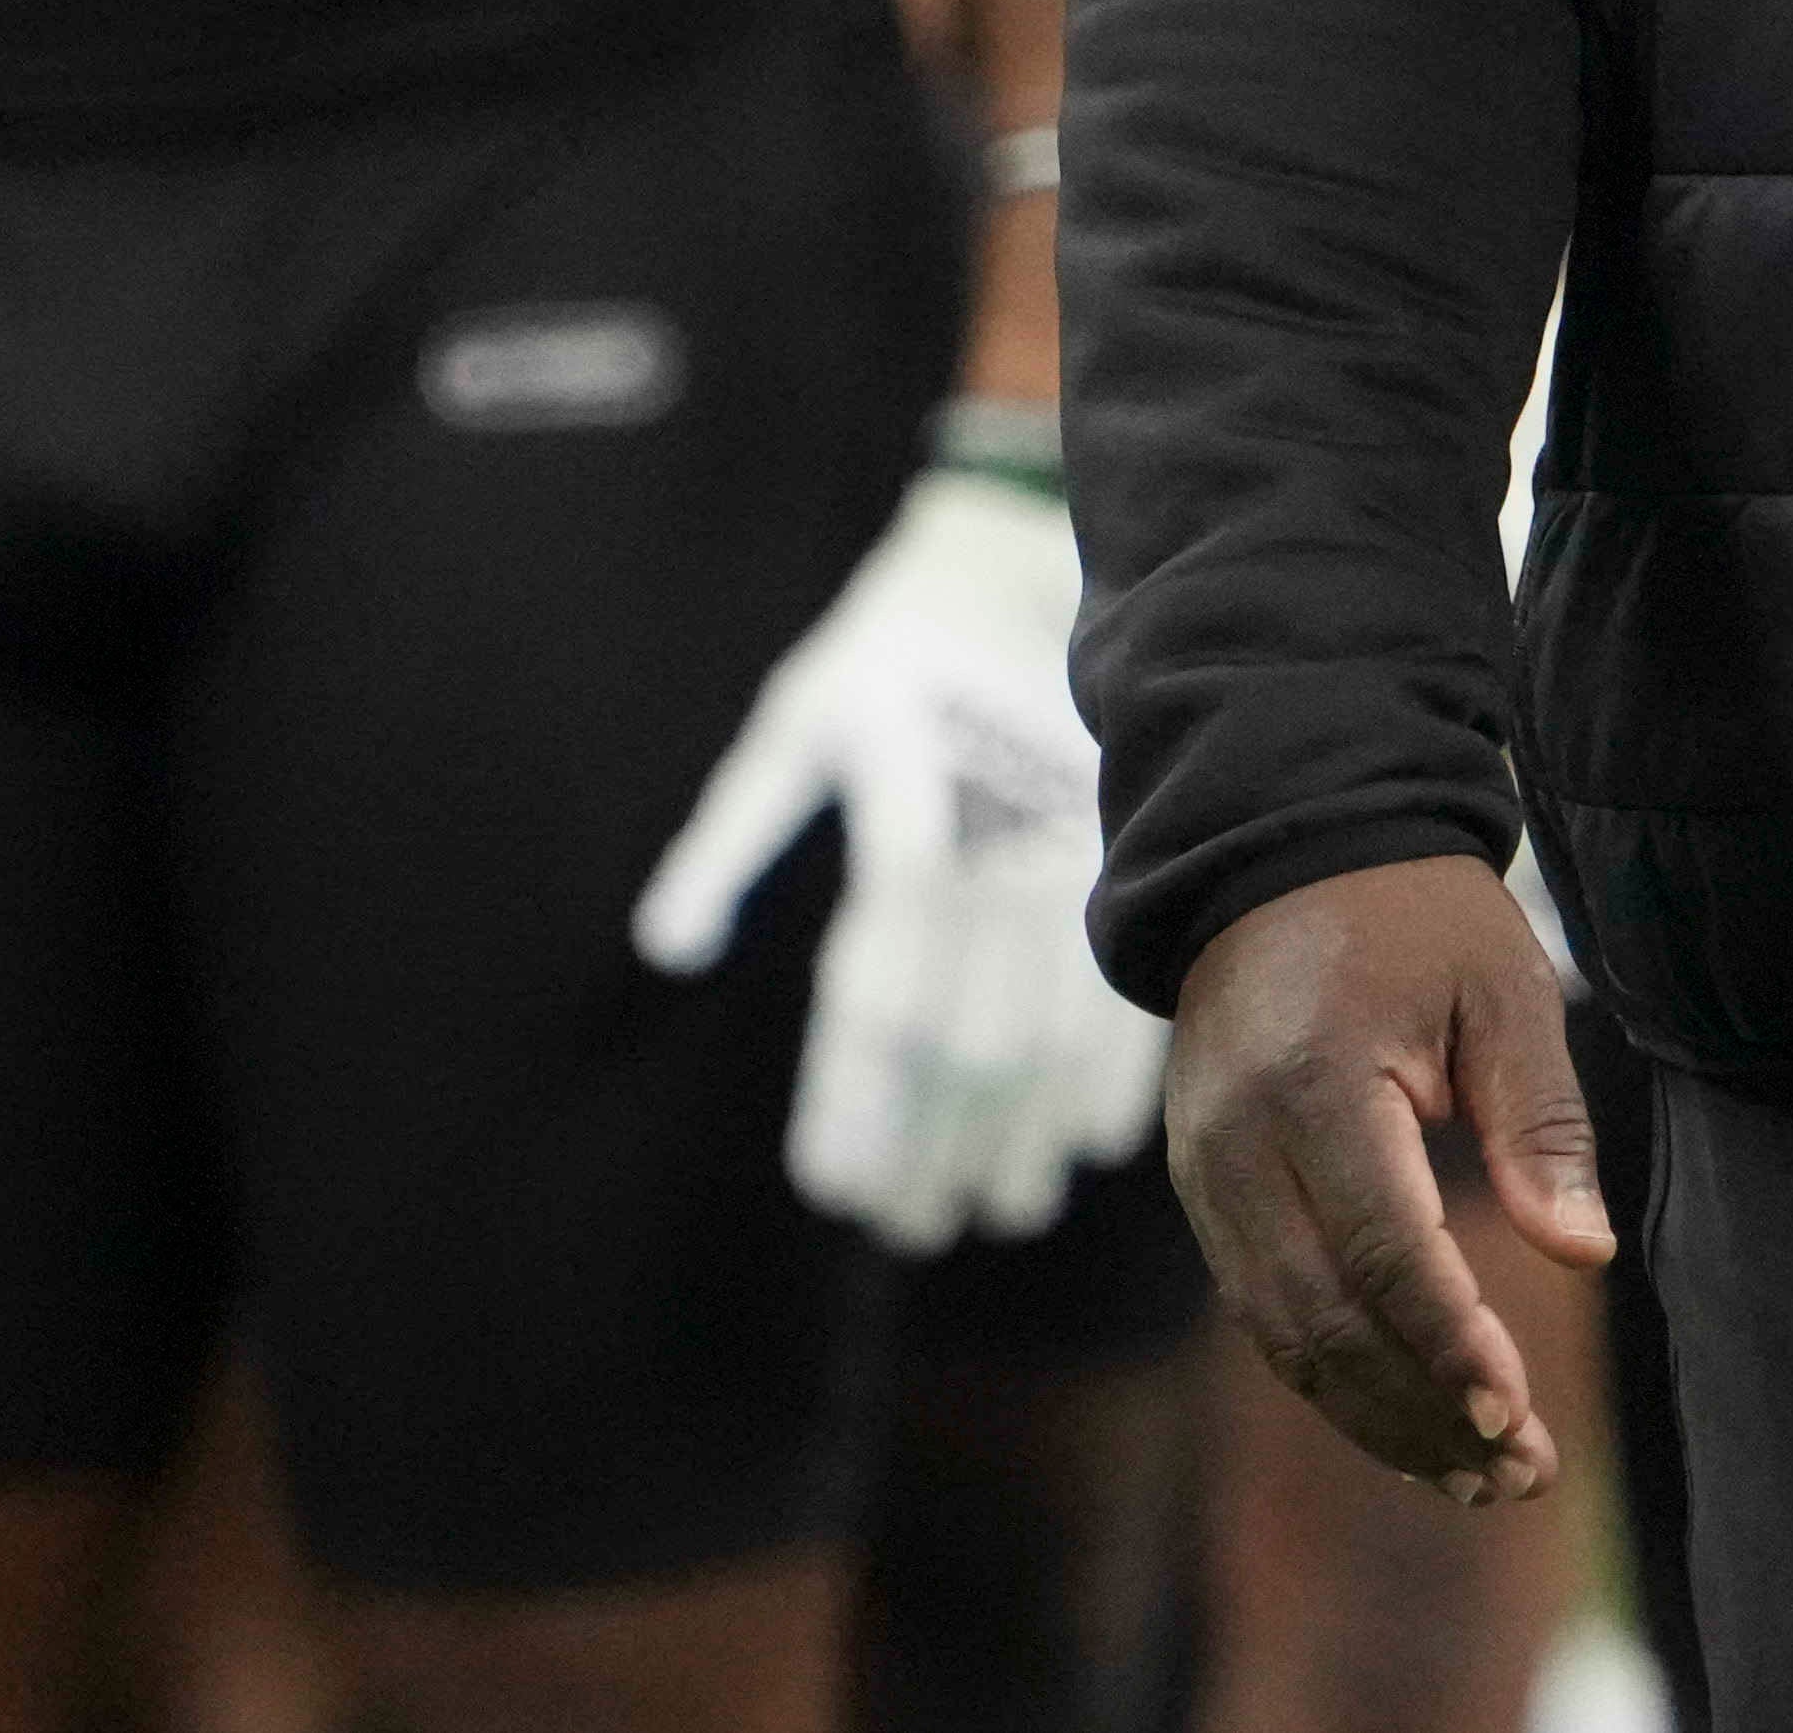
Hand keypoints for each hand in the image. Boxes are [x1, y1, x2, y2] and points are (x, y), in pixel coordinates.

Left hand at [633, 441, 1166, 1251]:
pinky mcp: (1125, 863)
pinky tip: (1078, 1146)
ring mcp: (1074, 864)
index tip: (834, 1187)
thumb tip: (667, 948)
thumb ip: (729, 839)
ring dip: (1023, 1133)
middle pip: (967, 1042)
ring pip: (1053, 1033)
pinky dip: (1106, 1078)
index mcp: (909, 822)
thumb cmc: (888, 659)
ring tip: (993, 1208)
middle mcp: (997, 854)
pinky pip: (1125, 993)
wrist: (1024, 568)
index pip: (878, 997)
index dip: (855, 1101)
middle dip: (936, 1145)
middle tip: (906, 1224)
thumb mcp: (793, 725)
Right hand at [1168, 853, 1611, 1502]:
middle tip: (1520, 1473)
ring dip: (1379, 1420)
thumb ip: (1540, 1122)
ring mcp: (1207, 1173)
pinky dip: (1335, 1378)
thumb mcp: (1502, 986)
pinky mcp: (1205, 1191)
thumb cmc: (1411, 913)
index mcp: (1315, 1083)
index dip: (1450, 1345)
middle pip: (1325, 1319)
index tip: (1518, 1413)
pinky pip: (1264, 1311)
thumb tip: (1583, 1255)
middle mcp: (1239, 1143)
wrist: (1277, 851)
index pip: (1383, 1250)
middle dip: (1422, 1412)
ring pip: (1285, 1337)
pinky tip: (1410, 1421)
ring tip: (1478, 1476)